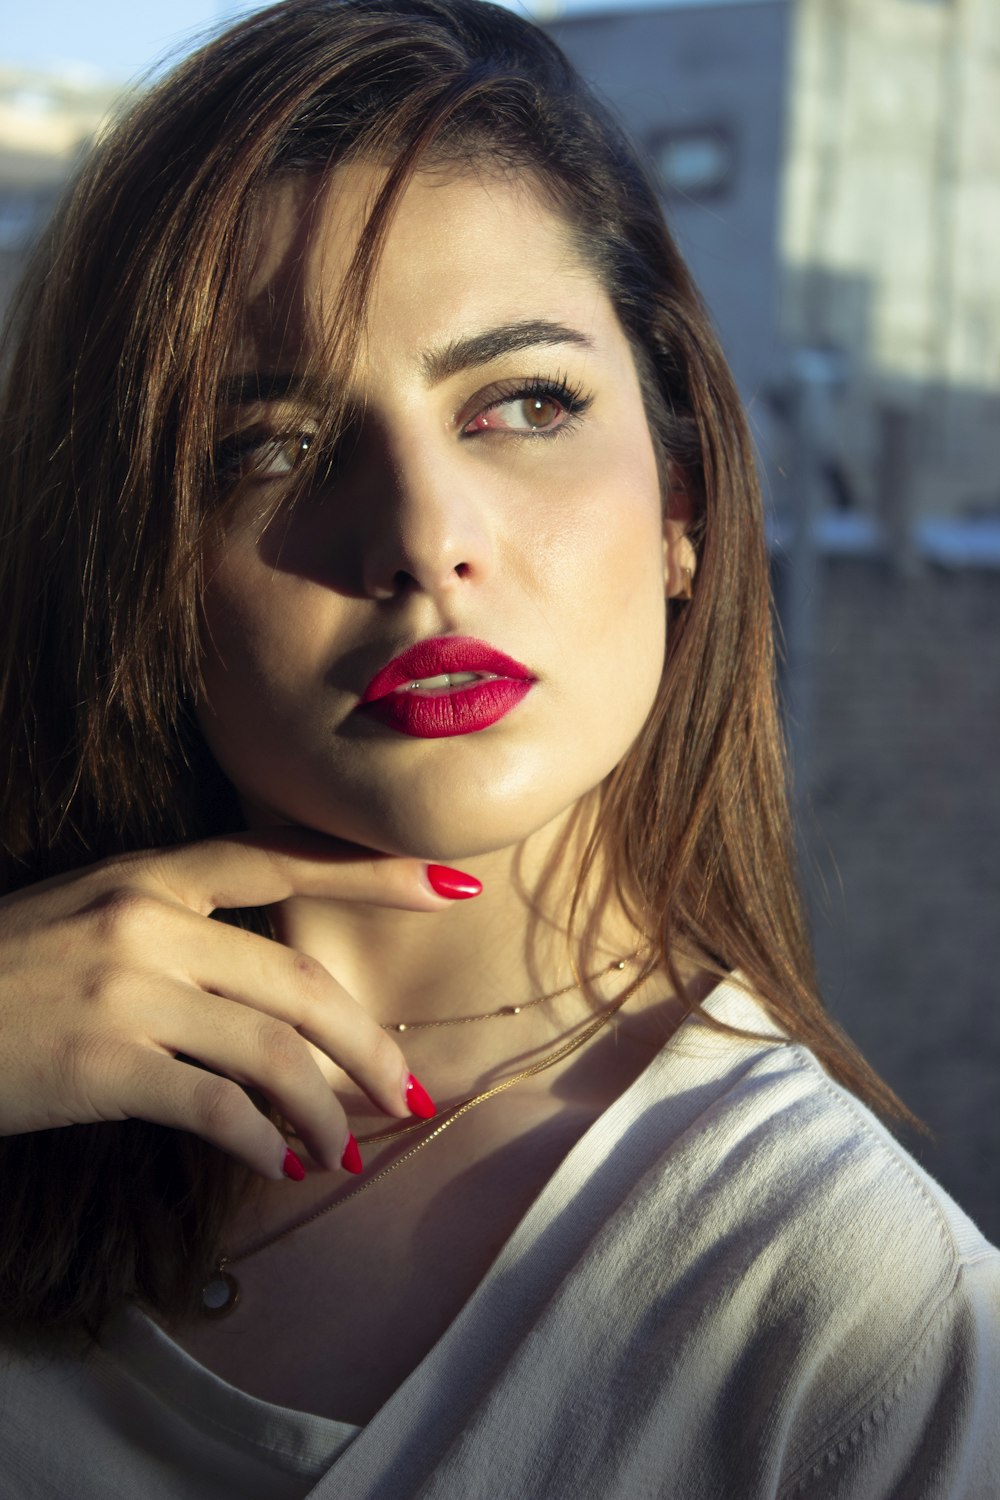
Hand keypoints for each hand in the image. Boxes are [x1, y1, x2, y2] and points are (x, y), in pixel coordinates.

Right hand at [0, 831, 474, 1177]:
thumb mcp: (86, 918)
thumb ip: (175, 933)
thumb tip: (271, 1002)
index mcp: (148, 874)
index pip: (282, 857)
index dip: (372, 872)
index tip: (451, 884)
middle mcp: (148, 920)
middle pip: (299, 980)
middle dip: (368, 1043)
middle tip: (407, 1089)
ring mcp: (127, 989)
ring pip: (273, 1048)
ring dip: (323, 1107)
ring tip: (346, 1145)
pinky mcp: (104, 1063)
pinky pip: (216, 1106)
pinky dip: (261, 1140)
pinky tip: (279, 1164)